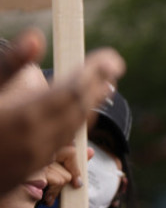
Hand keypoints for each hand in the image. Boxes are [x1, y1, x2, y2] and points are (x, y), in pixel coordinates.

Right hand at [0, 31, 123, 195]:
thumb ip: (10, 65)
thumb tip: (35, 36)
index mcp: (23, 116)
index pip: (73, 89)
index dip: (95, 71)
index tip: (110, 57)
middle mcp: (35, 139)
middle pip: (78, 108)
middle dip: (98, 84)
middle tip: (113, 65)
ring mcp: (34, 158)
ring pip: (73, 127)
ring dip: (90, 104)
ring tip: (104, 85)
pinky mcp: (28, 171)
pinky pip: (62, 143)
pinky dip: (75, 123)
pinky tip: (78, 114)